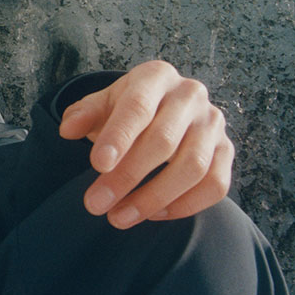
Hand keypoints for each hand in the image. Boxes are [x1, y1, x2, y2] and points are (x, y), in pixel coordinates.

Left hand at [58, 60, 233, 228]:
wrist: (164, 108)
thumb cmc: (127, 109)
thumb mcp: (102, 104)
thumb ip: (83, 114)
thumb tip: (67, 129)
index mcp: (156, 77)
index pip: (138, 107)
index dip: (118, 137)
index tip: (97, 165)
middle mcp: (190, 96)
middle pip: (163, 142)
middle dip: (126, 177)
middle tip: (95, 204)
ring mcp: (213, 124)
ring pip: (192, 167)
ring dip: (153, 198)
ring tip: (118, 217)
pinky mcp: (227, 151)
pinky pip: (215, 185)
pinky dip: (185, 206)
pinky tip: (153, 215)